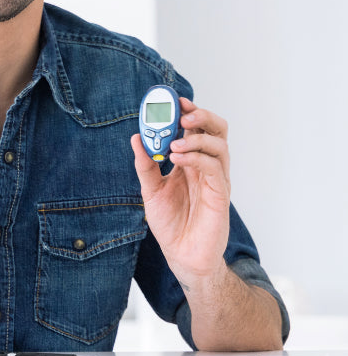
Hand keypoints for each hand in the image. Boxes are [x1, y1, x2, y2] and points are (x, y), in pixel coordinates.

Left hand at [131, 97, 230, 284]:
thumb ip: (145, 165)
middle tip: (182, 114)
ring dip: (197, 138)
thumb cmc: (170, 223)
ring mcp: (216, 180)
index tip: (174, 100)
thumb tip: (136, 137)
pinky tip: (178, 157)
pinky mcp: (220, 195)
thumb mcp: (150, 190)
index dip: (189, 112)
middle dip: (201, 117)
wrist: (181, 255)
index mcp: (191, 162)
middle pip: (217, 130)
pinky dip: (197, 158)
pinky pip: (215, 168)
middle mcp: (207, 167)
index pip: (197, 129)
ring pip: (220, 145)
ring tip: (174, 143)